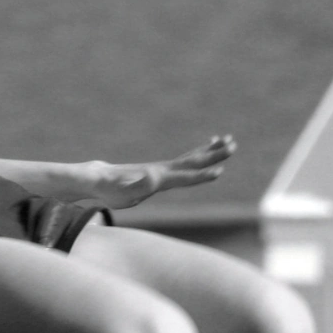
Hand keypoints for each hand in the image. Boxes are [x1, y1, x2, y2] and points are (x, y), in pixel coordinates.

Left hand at [91, 135, 235, 209]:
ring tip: (229, 140)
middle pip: (193, 161)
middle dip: (214, 155)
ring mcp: (163, 168)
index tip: (219, 171)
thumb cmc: (109, 189)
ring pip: (192, 157)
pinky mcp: (160, 171)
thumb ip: (136, 185)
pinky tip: (208, 146)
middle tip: (233, 144)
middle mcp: (163, 169)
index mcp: (158, 176)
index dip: (201, 176)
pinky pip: (185, 161)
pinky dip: (199, 153)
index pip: (184, 176)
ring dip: (211, 150)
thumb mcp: (121, 192)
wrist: (98, 179)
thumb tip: (151, 176)